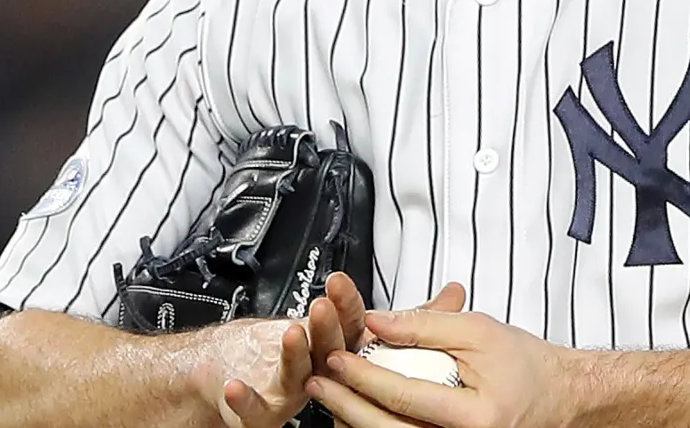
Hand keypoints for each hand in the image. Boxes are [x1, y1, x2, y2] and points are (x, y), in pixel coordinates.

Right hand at [211, 277, 466, 427]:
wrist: (234, 367)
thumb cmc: (309, 355)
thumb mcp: (369, 338)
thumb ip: (415, 320)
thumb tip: (455, 294)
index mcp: (342, 342)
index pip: (349, 318)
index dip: (346, 301)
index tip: (341, 281)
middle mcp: (313, 359)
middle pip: (321, 341)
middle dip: (322, 321)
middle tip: (324, 304)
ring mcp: (286, 384)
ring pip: (291, 368)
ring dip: (290, 351)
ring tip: (291, 334)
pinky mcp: (261, 408)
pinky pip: (253, 407)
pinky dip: (244, 397)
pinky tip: (238, 388)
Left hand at [306, 293, 584, 427]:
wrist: (558, 397)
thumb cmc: (527, 367)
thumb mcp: (480, 332)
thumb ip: (426, 325)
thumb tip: (377, 322)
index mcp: (475, 417)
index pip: (403, 396)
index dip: (364, 374)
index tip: (337, 356)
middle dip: (345, 403)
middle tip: (319, 379)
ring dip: (354, 418)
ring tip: (328, 394)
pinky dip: (378, 425)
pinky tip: (358, 411)